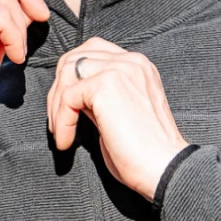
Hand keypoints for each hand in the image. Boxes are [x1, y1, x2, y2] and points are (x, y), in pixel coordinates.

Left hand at [48, 38, 190, 200]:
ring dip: (56, 105)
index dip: (72, 78)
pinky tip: (67, 142)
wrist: (164, 169)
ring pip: (67, 71)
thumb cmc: (145, 153)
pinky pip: (67, 96)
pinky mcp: (106, 86)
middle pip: (75, 57)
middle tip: (58, 123)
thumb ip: (99, 97)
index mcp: (138, 65)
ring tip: (61, 133)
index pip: (93, 51)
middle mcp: (131, 60)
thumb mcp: (121, 114)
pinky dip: (61, 121)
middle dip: (58, 89)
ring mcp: (119, 69)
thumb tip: (70, 96)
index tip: (67, 111)